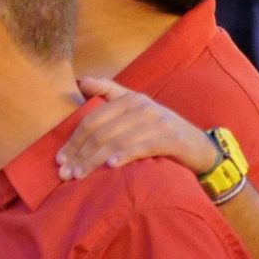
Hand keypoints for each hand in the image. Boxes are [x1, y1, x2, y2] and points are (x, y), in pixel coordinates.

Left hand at [59, 79, 217, 184]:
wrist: (199, 146)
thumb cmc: (160, 129)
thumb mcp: (136, 107)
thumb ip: (109, 92)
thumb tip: (80, 82)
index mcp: (128, 99)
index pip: (92, 119)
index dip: (73, 140)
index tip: (59, 159)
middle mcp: (140, 106)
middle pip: (100, 132)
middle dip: (79, 154)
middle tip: (65, 173)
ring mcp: (155, 122)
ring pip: (115, 141)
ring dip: (94, 161)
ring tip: (79, 176)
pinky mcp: (169, 138)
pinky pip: (140, 147)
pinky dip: (123, 156)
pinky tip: (110, 166)